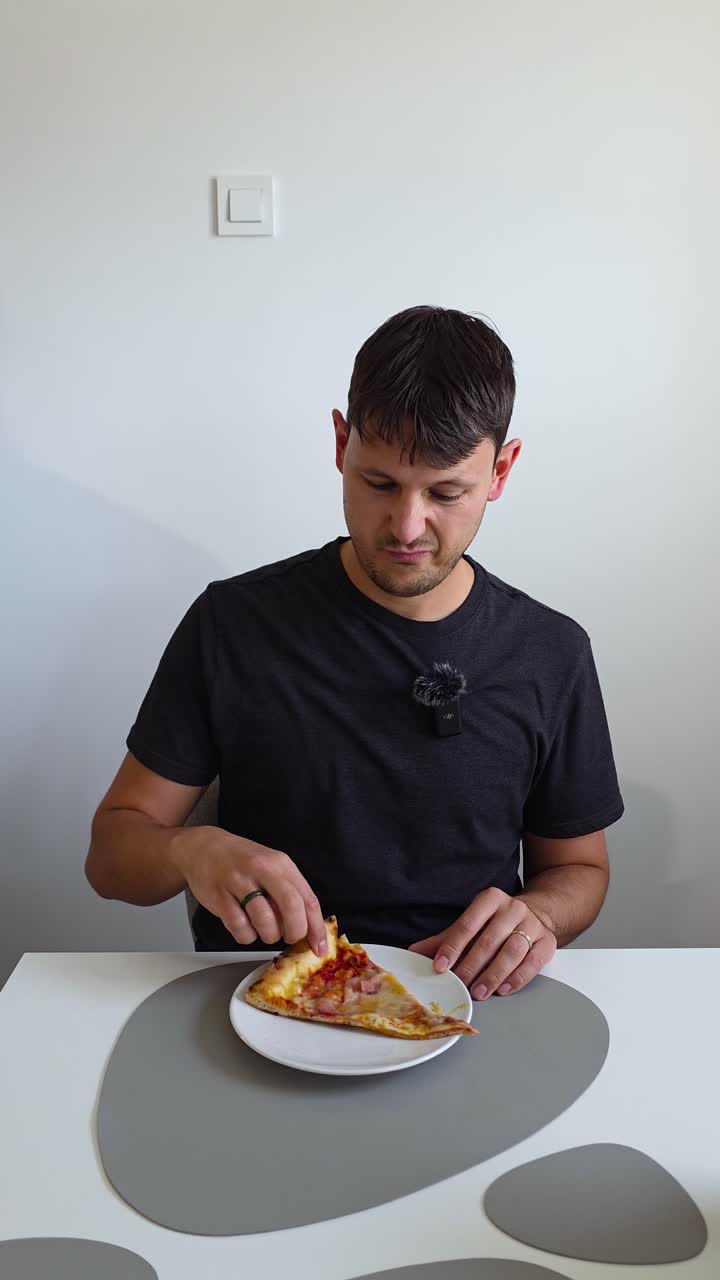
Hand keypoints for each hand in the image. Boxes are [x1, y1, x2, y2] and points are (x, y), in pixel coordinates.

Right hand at [170, 826, 326, 954]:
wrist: (203, 847)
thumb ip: (289, 891)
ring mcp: (239, 882)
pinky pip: (239, 927)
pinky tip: (244, 927)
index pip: (308, 899)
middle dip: (295, 932)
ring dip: (269, 935)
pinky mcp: (219, 896)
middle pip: (291, 907)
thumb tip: (309, 926)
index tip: (319, 947)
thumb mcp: (271, 865)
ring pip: (265, 921)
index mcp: (281, 864)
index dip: (316, 928)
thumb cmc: (241, 860)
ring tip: (264, 930)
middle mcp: (262, 869)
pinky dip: (246, 936)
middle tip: (290, 938)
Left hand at [409, 888, 556, 998]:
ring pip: (511, 952)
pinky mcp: (548, 942)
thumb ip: (444, 939)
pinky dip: (517, 978)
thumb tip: (413, 953)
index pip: (468, 924)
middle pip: (489, 940)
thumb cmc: (496, 923)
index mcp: (490, 899)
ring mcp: (532, 925)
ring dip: (493, 975)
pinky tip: (503, 989)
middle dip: (472, 966)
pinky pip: (532, 962)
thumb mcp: (471, 924)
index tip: (440, 966)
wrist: (536, 914)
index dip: (452, 946)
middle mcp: (513, 908)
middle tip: (459, 984)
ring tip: (479, 992)